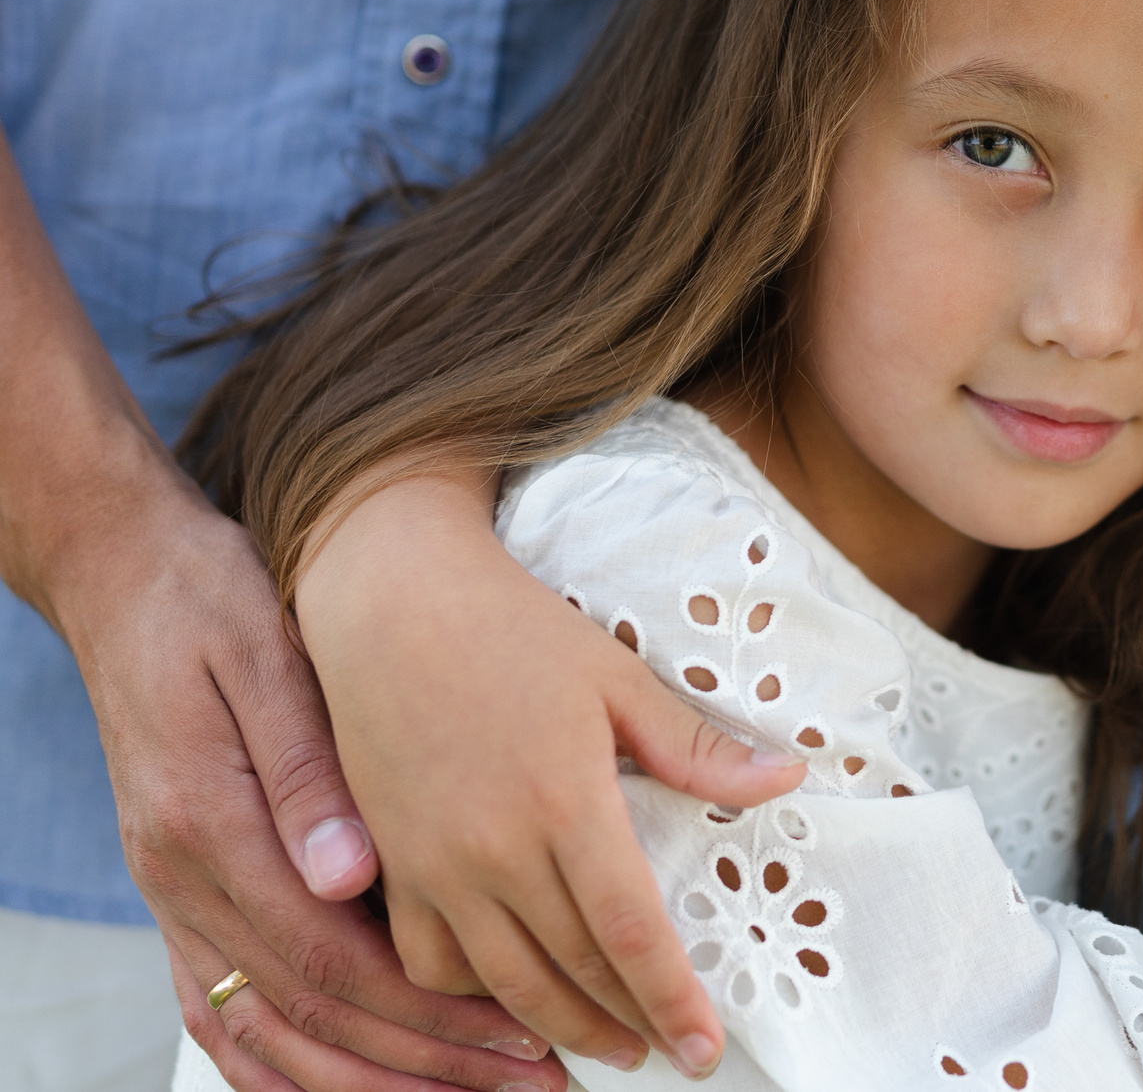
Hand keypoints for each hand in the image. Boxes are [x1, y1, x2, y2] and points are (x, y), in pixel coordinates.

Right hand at [56, 475, 565, 1091]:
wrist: (126, 580)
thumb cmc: (211, 603)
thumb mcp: (265, 655)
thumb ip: (308, 768)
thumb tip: (351, 877)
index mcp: (213, 826)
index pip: (332, 961)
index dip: (431, 1014)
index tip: (525, 1036)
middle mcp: (183, 882)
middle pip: (312, 1016)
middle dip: (430, 1063)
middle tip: (537, 1084)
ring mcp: (174, 898)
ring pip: (268, 1036)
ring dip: (375, 1081)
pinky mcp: (181, 895)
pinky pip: (229, 1015)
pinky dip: (293, 1069)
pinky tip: (365, 1086)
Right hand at [296, 470, 805, 1079]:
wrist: (388, 601)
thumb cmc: (513, 630)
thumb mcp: (618, 678)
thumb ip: (697, 749)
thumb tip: (788, 779)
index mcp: (566, 804)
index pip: (630, 933)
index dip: (671, 1000)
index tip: (703, 1048)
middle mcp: (495, 851)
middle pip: (571, 972)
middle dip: (627, 1024)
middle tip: (670, 1055)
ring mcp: (432, 866)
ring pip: (501, 985)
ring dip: (559, 1029)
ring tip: (608, 1047)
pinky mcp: (389, 865)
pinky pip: (427, 962)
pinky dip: (472, 998)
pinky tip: (512, 1002)